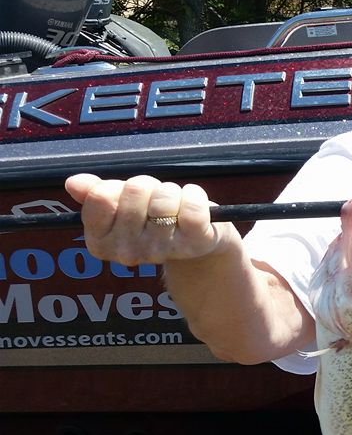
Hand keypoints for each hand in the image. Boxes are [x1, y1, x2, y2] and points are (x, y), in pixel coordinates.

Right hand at [65, 174, 234, 265]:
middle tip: (155, 200)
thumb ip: (94, 195)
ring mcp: (162, 250)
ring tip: (174, 206)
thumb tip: (73, 182)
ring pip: (164, 197)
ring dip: (172, 191)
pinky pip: (192, 204)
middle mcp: (127, 252)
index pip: (100, 196)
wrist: (195, 243)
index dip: (116, 186)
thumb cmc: (152, 219)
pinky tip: (193, 204)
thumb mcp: (120, 207)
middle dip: (148, 186)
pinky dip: (195, 194)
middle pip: (134, 190)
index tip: (126, 196)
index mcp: (100, 243)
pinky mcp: (194, 243)